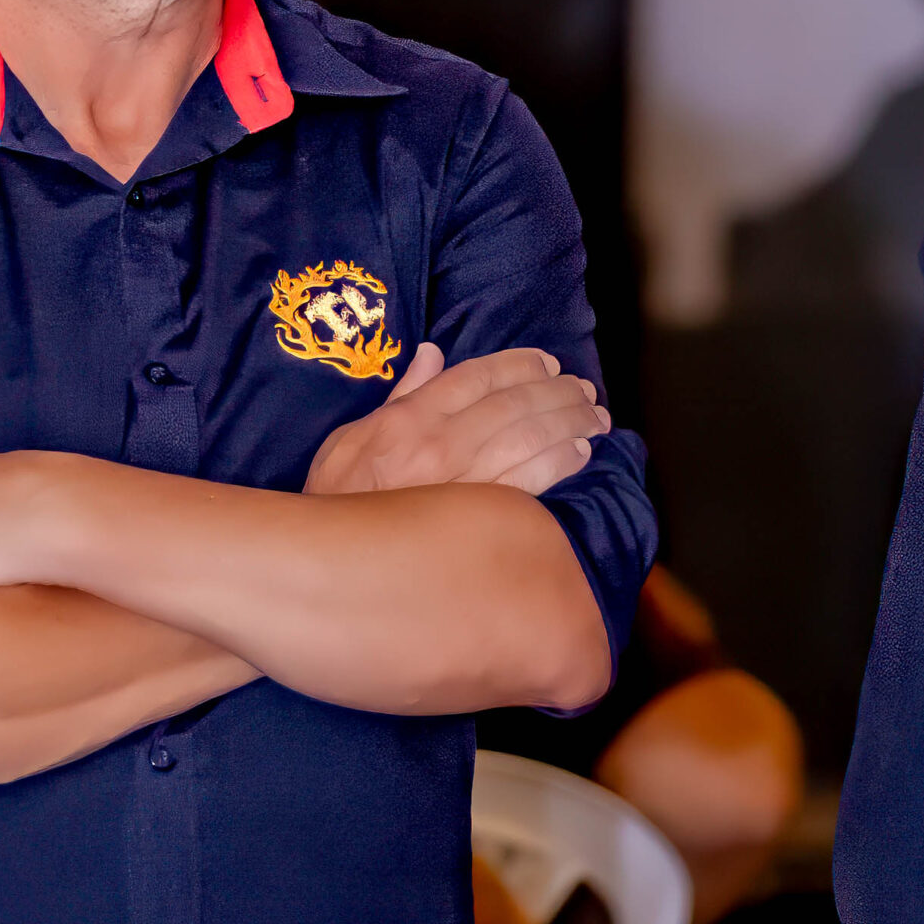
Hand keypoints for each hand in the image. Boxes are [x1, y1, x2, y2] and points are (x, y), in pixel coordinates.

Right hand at [305, 343, 609, 498]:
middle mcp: (439, 444)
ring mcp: (462, 484)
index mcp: (407, 419)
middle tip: (583, 389)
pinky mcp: (479, 523)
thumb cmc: (335, 502)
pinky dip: (560, 462)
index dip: (518, 365)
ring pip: (530, 438)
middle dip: (556, 391)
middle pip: (513, 403)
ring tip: (594, 416)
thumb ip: (399, 396)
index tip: (547, 363)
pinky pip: (531, 484)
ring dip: (569, 422)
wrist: (329, 568)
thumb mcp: (350, 438)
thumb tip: (432, 354)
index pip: (476, 377)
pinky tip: (580, 453)